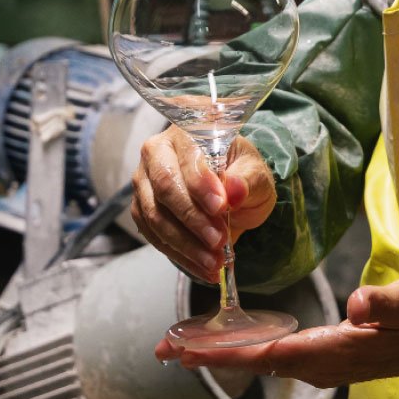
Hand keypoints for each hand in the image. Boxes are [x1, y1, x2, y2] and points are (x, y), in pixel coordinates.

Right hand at [131, 127, 276, 281]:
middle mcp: (158, 151)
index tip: (221, 208)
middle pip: (165, 186)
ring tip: (213, 262)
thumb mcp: (256, 175)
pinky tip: (201, 267)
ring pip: (155, 215)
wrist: (230, 190)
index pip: (188, 158)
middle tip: (219, 243)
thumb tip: (233, 191)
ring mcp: (144, 180)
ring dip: (185, 244)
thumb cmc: (241, 174)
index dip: (201, 185)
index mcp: (188, 131)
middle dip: (192, 220)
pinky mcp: (141, 207)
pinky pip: (152, 234)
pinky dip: (178, 254)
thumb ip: (247, 180)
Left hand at [155, 277, 398, 387]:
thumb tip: (358, 304)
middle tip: (161, 348)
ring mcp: (322, 366)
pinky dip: (243, 350)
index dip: (226, 352)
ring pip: (260, 361)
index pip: (269, 352)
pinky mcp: (325, 359)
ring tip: (179, 347)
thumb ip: (386, 303)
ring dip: (220, 355)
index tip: (188, 350)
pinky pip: (273, 357)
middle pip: (254, 361)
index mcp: (335, 350)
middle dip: (208, 356)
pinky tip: (226, 342)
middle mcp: (321, 365)